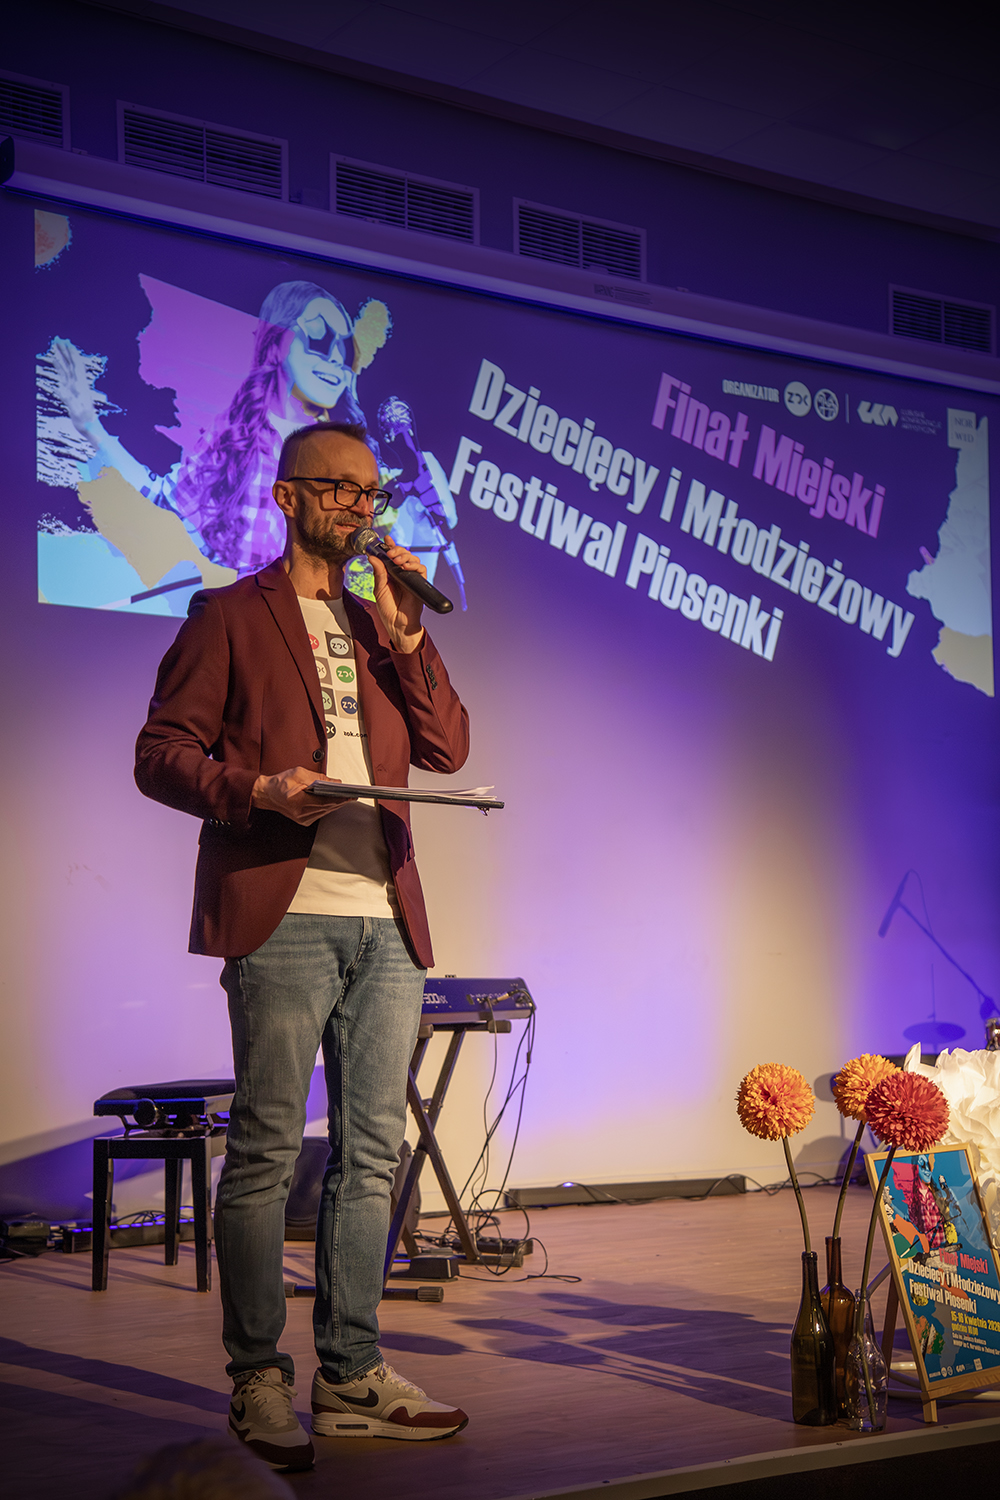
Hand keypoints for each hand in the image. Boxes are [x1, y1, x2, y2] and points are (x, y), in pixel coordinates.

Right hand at [50, 337, 100, 437]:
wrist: (90, 428)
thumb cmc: (85, 422)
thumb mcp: (77, 413)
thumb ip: (70, 402)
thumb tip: (61, 391)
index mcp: (81, 386)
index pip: (76, 366)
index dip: (72, 355)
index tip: (67, 344)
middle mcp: (78, 383)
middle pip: (71, 363)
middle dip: (66, 351)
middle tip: (58, 339)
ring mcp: (73, 386)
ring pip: (67, 367)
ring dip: (62, 356)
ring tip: (55, 345)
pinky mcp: (70, 390)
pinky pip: (63, 374)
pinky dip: (59, 366)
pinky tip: (55, 359)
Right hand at [251, 767, 347, 824]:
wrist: (266, 793)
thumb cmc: (279, 783)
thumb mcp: (299, 773)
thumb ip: (318, 777)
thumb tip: (334, 781)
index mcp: (297, 801)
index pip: (324, 800)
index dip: (339, 798)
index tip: (350, 795)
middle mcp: (300, 813)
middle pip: (327, 807)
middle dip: (341, 800)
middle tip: (353, 795)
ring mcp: (302, 819)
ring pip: (325, 812)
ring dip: (336, 804)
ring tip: (347, 797)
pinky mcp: (303, 820)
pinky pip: (320, 814)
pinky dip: (328, 807)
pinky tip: (335, 802)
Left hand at [370, 535, 425, 653]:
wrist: (397, 624)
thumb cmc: (388, 610)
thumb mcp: (379, 589)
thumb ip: (378, 573)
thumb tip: (372, 557)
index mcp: (391, 574)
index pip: (391, 556)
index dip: (390, 546)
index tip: (386, 539)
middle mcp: (402, 574)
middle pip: (403, 555)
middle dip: (397, 550)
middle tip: (390, 553)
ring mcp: (411, 578)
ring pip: (413, 559)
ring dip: (405, 556)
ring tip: (396, 560)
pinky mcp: (419, 584)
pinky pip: (421, 570)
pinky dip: (414, 565)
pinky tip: (406, 567)